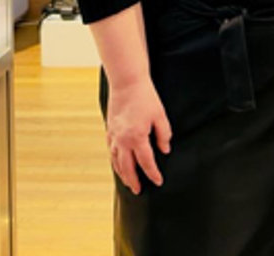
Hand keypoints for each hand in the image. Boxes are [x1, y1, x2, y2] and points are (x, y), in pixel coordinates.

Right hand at [105, 78, 171, 194]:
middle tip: (139, 190)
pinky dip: (114, 160)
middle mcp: (122, 140)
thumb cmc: (145, 97)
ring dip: (122, 173)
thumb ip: (164, 135)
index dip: (153, 174)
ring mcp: (113, 135)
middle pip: (128, 167)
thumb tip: (164, 150)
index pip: (146, 162)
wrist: (127, 82)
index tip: (158, 181)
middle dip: (134, 180)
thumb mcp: (161, 116)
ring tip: (128, 182)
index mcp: (137, 137)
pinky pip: (110, 151)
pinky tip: (118, 164)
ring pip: (116, 161)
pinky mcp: (109, 130)